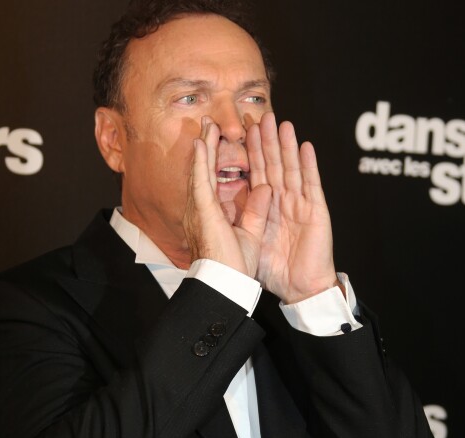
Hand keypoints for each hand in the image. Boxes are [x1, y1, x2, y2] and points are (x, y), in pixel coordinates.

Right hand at [183, 116, 271, 277]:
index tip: (219, 145)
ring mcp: (199, 210)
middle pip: (204, 173)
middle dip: (206, 149)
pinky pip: (201, 179)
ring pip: (200, 171)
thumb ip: (255, 209)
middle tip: (207, 126)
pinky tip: (202, 142)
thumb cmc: (235, 266)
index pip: (214, 183)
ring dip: (204, 147)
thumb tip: (265, 187)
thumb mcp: (251, 232)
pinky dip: (201, 159)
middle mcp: (201, 211)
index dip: (216, 163)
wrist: (227, 284)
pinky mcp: (202, 210)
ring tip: (206, 125)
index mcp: (211, 217)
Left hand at [248, 112, 337, 303]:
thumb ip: (253, 213)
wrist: (298, 288)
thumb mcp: (255, 237)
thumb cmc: (275, 268)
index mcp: (267, 207)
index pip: (256, 172)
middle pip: (273, 164)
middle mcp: (283, 201)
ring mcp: (300, 205)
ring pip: (292, 169)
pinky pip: (312, 185)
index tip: (241, 130)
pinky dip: (309, 165)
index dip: (250, 152)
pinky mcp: (315, 212)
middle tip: (260, 115)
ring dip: (286, 146)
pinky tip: (305, 146)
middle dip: (266, 141)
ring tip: (281, 123)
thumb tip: (254, 188)